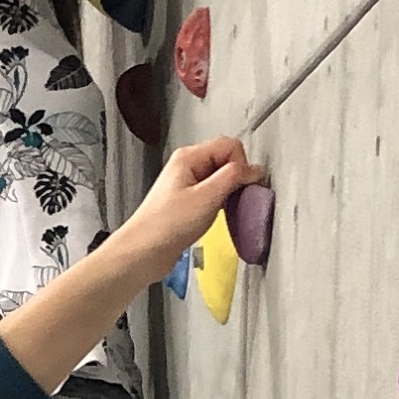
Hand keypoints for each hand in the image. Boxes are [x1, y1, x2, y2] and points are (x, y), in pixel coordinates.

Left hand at [113, 134, 257, 283]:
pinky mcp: (188, 201)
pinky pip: (214, 193)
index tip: (240, 187)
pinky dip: (221, 202)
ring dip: (229, 192)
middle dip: (236, 178)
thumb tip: (255, 169)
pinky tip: (216, 216)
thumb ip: (233, 177)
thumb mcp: (207, 197)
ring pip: (221, 178)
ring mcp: (187, 183)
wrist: (143, 252)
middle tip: (231, 200)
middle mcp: (188, 165)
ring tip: (222, 210)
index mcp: (189, 157)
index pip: (230, 146)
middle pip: (226, 159)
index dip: (241, 165)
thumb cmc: (168, 225)